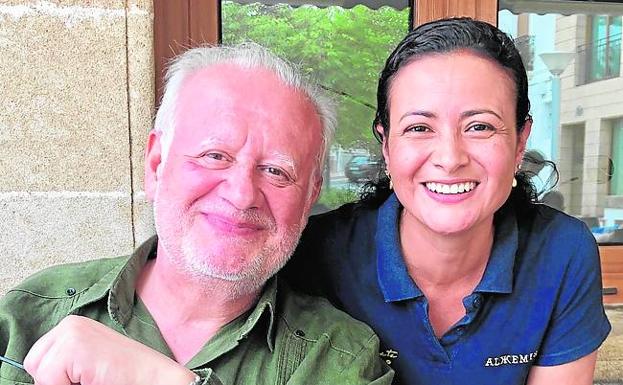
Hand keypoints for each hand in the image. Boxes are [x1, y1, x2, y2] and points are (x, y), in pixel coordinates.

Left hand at [24, 315, 196, 384]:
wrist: (153, 377)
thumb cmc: (124, 374)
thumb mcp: (87, 362)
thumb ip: (65, 363)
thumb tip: (38, 376)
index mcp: (72, 326)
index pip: (38, 358)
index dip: (54, 377)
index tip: (81, 377)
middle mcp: (70, 324)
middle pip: (34, 363)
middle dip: (53, 380)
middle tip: (86, 379)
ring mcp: (72, 333)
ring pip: (39, 373)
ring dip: (61, 384)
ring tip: (90, 378)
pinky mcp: (75, 346)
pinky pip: (48, 379)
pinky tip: (92, 379)